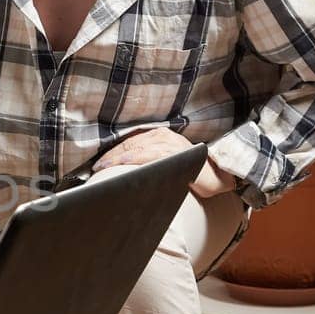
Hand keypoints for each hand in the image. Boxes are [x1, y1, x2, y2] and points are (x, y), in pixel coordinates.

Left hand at [92, 127, 237, 197]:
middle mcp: (163, 136)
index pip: (130, 142)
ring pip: (135, 149)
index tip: (99, 162)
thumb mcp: (168, 162)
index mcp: (160, 135)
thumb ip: (151, 161)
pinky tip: (121, 165)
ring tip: (101, 168)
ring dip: (116, 158)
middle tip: (95, 167)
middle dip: (110, 155)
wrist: (219, 177)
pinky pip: (148, 156)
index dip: (113, 152)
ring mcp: (168, 144)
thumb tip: (129, 170)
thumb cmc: (192, 172)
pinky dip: (132, 160)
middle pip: (129, 144)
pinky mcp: (174, 154)